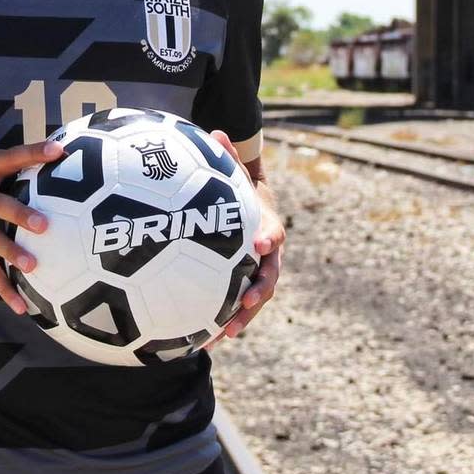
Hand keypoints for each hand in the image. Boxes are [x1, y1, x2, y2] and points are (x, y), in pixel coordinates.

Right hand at [0, 139, 64, 313]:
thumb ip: (6, 170)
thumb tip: (51, 165)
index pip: (10, 157)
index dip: (34, 152)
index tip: (58, 150)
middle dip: (20, 214)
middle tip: (43, 224)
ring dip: (12, 253)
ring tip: (32, 266)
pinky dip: (5, 289)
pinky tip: (22, 306)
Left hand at [210, 129, 284, 337]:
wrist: (252, 207)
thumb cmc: (239, 189)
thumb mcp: (234, 172)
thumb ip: (226, 157)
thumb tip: (217, 132)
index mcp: (267, 225)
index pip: (273, 232)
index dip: (269, 237)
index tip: (261, 244)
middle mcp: (268, 254)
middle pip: (269, 276)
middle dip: (258, 292)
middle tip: (244, 304)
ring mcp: (258, 272)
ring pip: (255, 299)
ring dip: (241, 318)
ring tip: (221, 336)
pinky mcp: (243, 285)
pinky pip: (235, 306)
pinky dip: (223, 322)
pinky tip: (200, 341)